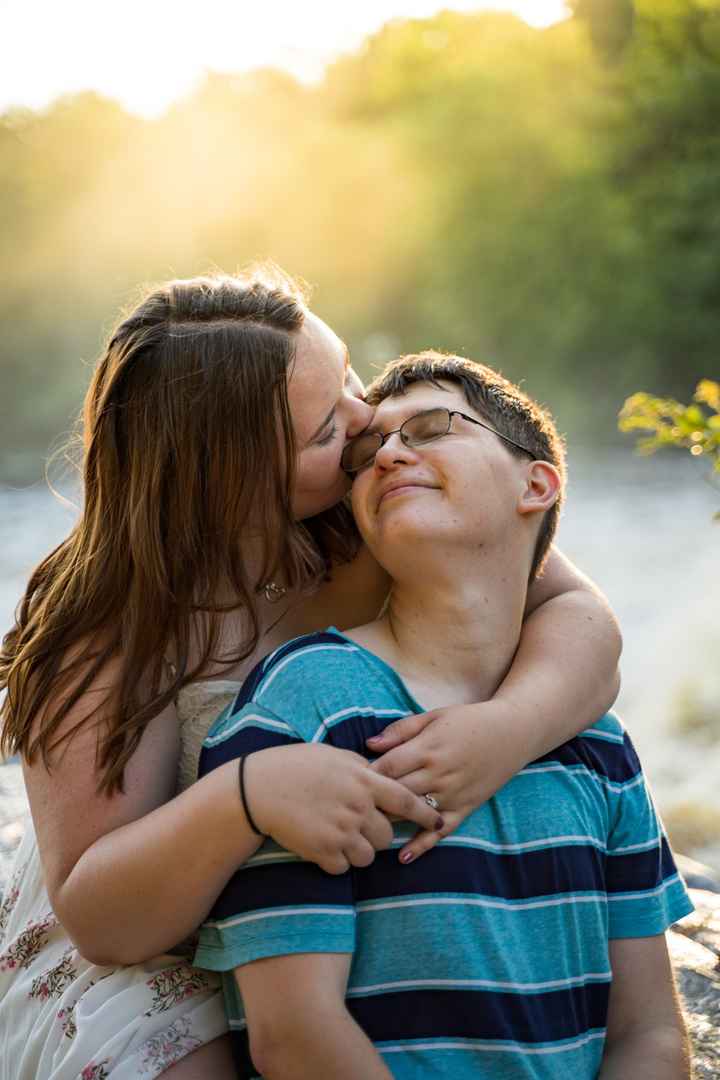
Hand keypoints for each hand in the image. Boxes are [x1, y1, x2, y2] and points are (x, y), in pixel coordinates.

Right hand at [246, 743, 443, 875]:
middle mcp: (357, 807)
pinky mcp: (323, 852)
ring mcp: (341, 832)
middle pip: (387, 834)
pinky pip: (344, 868)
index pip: (406, 801)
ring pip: (368, 856)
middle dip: (378, 833)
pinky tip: (322, 845)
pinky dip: (336, 861)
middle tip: (359, 825)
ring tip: (339, 836)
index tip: (438, 820)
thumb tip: (382, 774)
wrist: (257, 789)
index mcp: (364, 780)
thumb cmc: (295, 766)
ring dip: (359, 850)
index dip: (426, 814)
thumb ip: (363, 767)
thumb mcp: (334, 756)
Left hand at [367, 699, 521, 862]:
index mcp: (427, 748)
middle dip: (372, 801)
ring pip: (413, 813)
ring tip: (366, 830)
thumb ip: (400, 731)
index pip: (387, 767)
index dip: (366, 776)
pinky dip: (422, 845)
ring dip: (390, 822)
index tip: (350, 781)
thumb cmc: (468, 721)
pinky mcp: (466, 808)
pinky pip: (441, 831)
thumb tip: (369, 745)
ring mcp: (453, 794)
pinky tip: (403, 857)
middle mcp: (438, 773)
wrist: (512, 732)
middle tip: (351, 809)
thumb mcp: (433, 716)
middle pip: (396, 793)